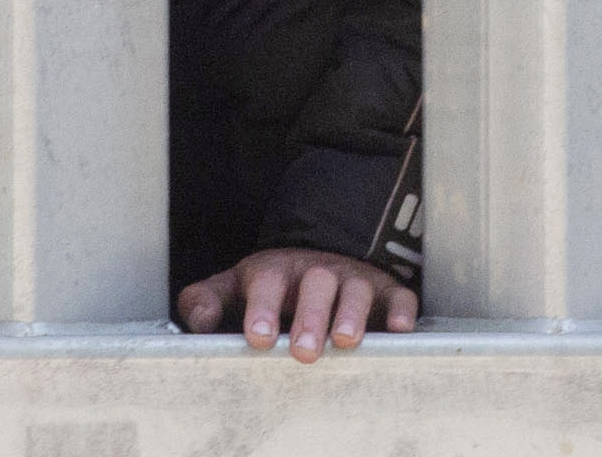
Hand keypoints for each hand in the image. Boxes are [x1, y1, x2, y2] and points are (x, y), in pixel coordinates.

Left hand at [174, 248, 415, 360]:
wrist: (322, 250)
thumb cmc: (273, 286)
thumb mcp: (235, 288)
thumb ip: (208, 301)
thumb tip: (198, 323)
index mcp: (274, 271)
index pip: (267, 283)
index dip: (262, 308)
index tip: (259, 337)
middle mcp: (316, 272)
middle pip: (315, 285)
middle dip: (310, 317)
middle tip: (303, 351)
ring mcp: (354, 279)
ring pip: (357, 290)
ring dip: (352, 314)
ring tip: (345, 341)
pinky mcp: (387, 290)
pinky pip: (399, 296)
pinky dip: (402, 312)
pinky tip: (400, 331)